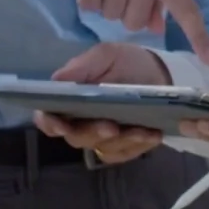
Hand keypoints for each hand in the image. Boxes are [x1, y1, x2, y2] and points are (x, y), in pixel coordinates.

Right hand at [32, 42, 173, 163]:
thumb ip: (83, 66)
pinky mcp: (123, 147)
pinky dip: (138, 145)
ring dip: (122, 140)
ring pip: (104, 147)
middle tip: (110, 126)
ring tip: (140, 129)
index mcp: (68, 101)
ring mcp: (102, 138)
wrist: (158, 72)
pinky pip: (125, 153)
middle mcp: (81, 124)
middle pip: (77, 138)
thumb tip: (57, 79)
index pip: (49, 119)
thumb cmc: (125, 63)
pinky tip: (153, 134)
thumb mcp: (107, 55)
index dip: (51, 124)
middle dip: (92, 133)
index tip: (60, 125)